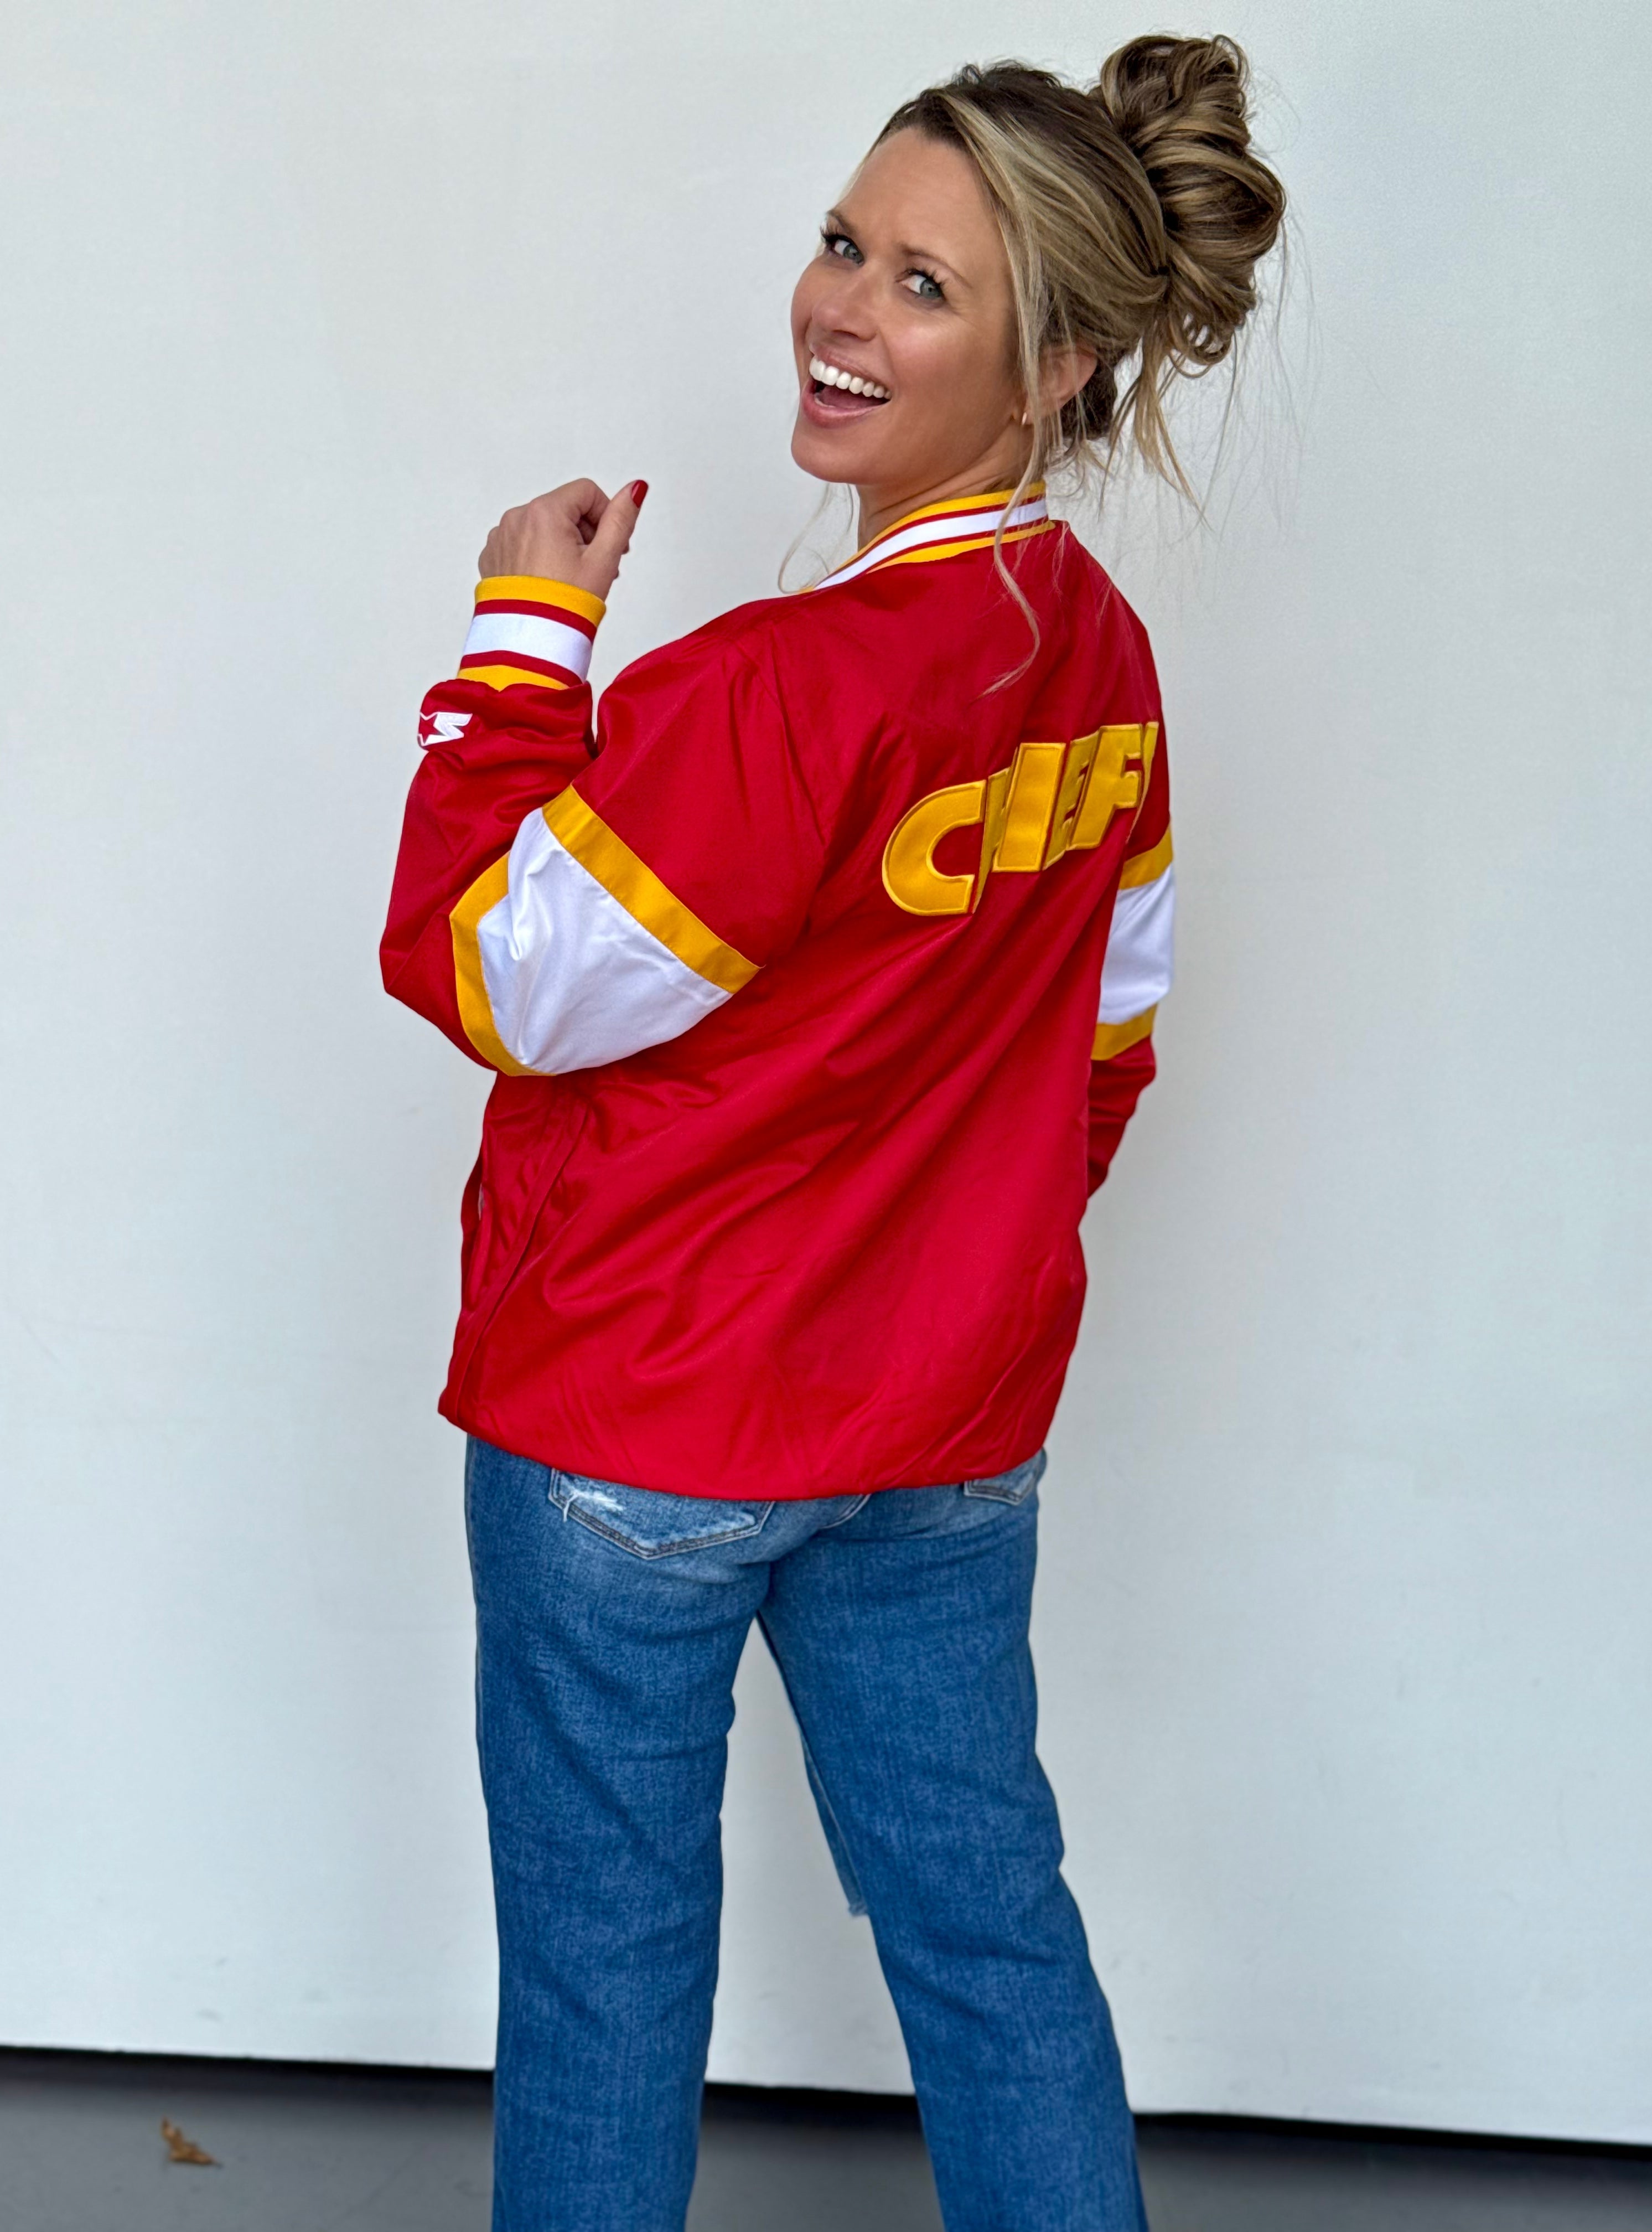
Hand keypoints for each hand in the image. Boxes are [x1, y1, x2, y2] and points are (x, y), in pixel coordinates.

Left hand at [477, 477, 648, 602]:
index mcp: (544, 512)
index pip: (587, 492)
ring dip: (560, 544)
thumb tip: (634, 490)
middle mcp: (516, 518)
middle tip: (593, 568)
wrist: (530, 645)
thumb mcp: (604, 559)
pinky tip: (546, 582)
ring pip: (541, 527)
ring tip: (569, 579)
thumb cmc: (564, 607)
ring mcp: (500, 538)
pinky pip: (520, 544)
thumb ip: (621, 519)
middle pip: (563, 509)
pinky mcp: (491, 557)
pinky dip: (536, 557)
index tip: (609, 546)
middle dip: (583, 533)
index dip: (606, 516)